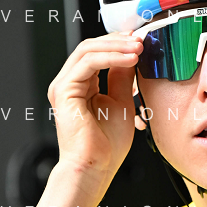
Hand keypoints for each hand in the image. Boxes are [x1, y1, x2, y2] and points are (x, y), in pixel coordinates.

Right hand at [47, 33, 142, 185]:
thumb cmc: (107, 145)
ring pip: (88, 50)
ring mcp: (64, 85)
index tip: (142, 41)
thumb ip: (123, 77)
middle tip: (141, 40)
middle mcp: (70, 83)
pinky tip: (130, 59)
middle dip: (118, 41)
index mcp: (81, 85)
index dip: (119, 44)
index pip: (97, 53)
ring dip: (116, 46)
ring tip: (139, 48)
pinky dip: (111, 57)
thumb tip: (131, 55)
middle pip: (91, 46)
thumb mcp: (122, 102)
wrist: (95, 166)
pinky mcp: (64, 90)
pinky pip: (88, 63)